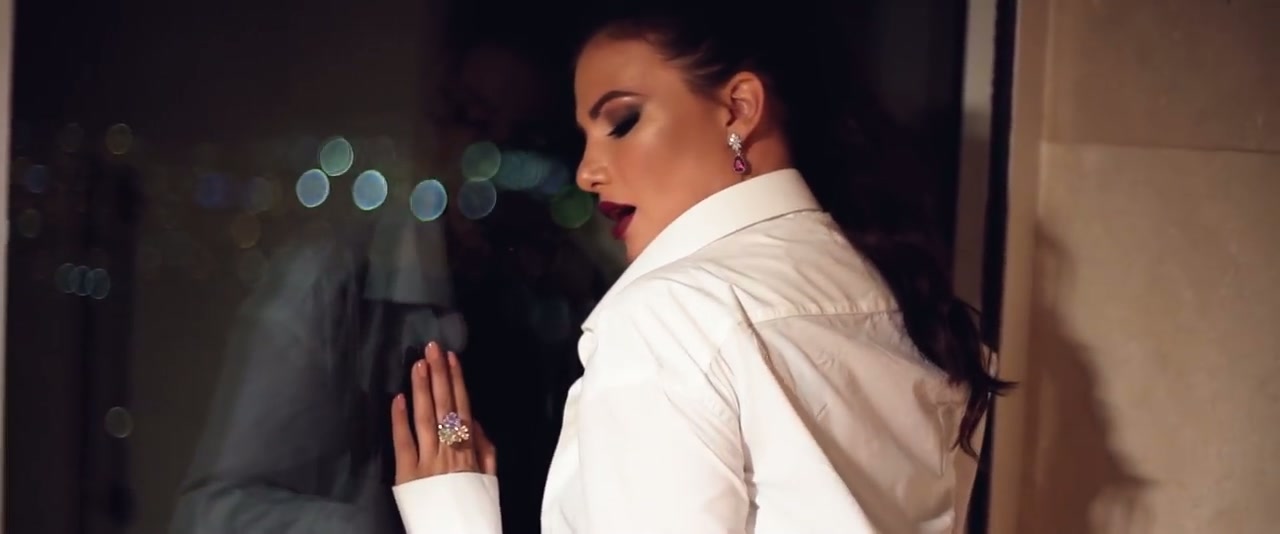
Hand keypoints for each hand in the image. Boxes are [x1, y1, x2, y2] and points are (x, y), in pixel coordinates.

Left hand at [391, 342, 496, 484]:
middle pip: (444, 406)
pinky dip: (399, 419)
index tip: (452, 358)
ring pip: (424, 418)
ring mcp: (426, 462)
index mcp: (470, 450)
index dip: (457, 381)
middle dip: (438, 375)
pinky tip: (397, 398)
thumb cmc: (474, 506)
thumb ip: (485, 449)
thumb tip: (476, 421)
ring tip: (418, 364)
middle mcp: (449, 451)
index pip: (462, 408)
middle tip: (432, 348)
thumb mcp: (489, 478)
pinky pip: (402, 442)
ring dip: (421, 389)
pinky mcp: (406, 475)